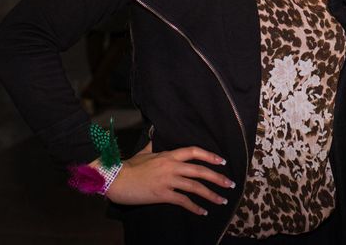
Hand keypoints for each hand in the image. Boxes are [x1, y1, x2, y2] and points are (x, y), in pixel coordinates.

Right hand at [105, 142, 234, 215]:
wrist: (115, 179)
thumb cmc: (129, 167)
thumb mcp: (144, 153)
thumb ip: (153, 145)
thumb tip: (155, 135)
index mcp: (168, 155)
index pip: (194, 152)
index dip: (210, 155)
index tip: (222, 161)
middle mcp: (171, 166)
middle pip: (200, 171)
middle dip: (218, 178)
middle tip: (230, 184)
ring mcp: (168, 180)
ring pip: (195, 187)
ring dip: (211, 194)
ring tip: (222, 200)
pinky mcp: (162, 194)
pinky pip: (183, 201)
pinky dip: (195, 207)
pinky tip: (203, 212)